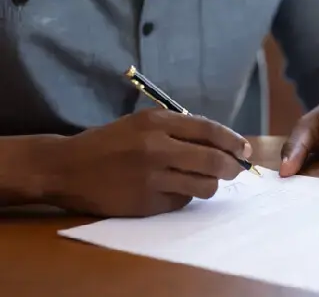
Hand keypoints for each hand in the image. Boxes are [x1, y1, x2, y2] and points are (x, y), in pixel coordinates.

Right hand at [42, 109, 251, 216]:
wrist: (67, 168)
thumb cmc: (111, 143)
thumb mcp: (142, 124)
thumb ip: (179, 129)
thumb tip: (223, 142)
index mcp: (156, 122)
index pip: (208, 130)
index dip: (232, 140)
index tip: (245, 148)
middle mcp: (156, 148)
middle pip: (213, 160)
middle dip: (231, 166)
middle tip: (235, 169)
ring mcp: (152, 177)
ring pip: (204, 185)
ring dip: (210, 184)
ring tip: (201, 180)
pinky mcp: (147, 202)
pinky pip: (182, 201)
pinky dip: (183, 196)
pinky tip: (169, 189)